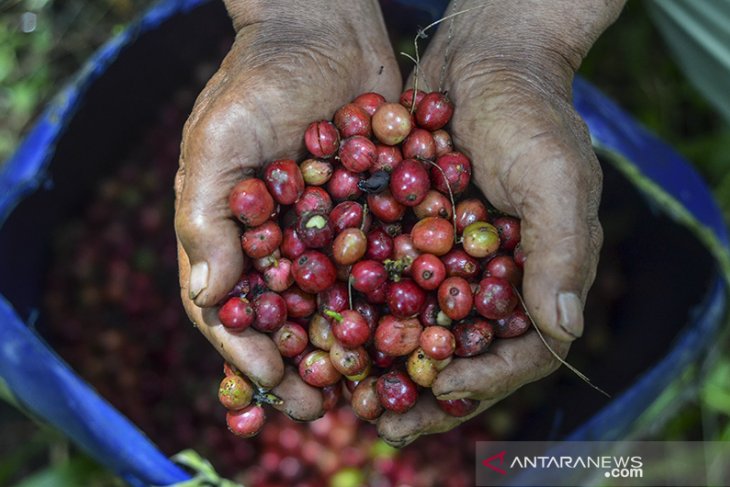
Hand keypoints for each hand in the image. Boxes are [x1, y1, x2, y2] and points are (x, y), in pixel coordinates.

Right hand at [174, 0, 400, 420]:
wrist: (323, 26)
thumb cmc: (257, 79)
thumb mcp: (218, 142)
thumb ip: (206, 217)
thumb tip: (207, 296)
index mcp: (232, 235)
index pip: (231, 308)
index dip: (249, 351)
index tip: (277, 383)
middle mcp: (280, 241)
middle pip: (289, 317)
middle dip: (305, 361)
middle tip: (328, 404)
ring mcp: (329, 228)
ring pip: (338, 300)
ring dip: (353, 342)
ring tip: (374, 382)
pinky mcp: (374, 209)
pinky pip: (384, 259)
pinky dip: (396, 294)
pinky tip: (418, 325)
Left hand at [376, 0, 623, 445]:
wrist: (482, 57)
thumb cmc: (529, 111)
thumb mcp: (554, 176)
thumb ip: (562, 251)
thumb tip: (564, 330)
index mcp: (544, 274)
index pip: (524, 349)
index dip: (484, 378)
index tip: (438, 391)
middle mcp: (500, 277)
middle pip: (465, 351)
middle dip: (426, 390)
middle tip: (381, 420)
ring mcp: (457, 259)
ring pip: (423, 327)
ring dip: (389, 362)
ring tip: (349, 392)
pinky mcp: (419, 236)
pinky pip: (393, 285)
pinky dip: (367, 311)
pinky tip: (331, 329)